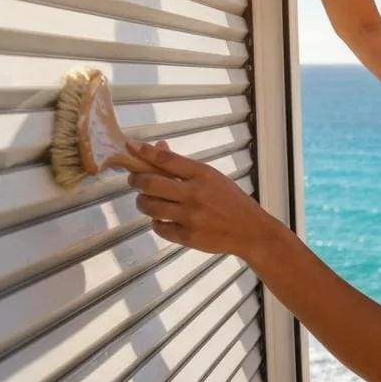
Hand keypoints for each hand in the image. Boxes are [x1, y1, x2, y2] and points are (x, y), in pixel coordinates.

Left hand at [125, 139, 274, 259]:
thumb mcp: (212, 178)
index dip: (144, 151)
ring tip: (147, 200)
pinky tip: (163, 218)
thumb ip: (184, 166)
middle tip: (134, 180)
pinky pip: (158, 227)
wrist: (250, 231)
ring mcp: (190, 217)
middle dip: (136, 180)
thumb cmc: (231, 201)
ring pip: (149, 206)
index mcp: (203, 175)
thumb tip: (158, 148)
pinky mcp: (187, 236)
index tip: (130, 145)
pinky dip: (156, 222)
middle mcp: (194, 194)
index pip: (167, 159)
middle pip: (150, 183)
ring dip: (142, 201)